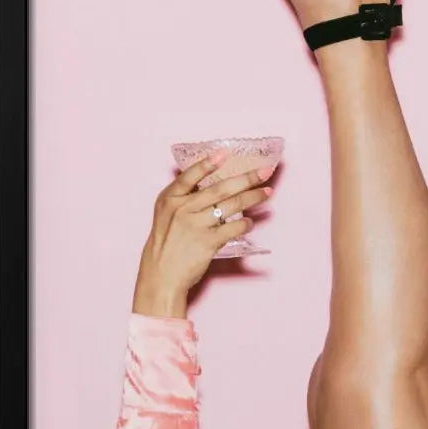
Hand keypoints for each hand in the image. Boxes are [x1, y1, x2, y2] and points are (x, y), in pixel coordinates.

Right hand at [132, 151, 275, 318]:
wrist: (161, 275)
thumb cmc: (167, 243)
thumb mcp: (165, 215)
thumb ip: (184, 198)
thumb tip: (215, 185)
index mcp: (169, 199)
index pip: (189, 175)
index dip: (208, 163)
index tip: (225, 153)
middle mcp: (182, 209)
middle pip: (220, 188)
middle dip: (246, 178)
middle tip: (264, 172)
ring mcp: (195, 225)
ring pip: (231, 205)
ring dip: (253, 197)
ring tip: (266, 193)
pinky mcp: (207, 242)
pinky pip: (234, 228)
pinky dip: (245, 223)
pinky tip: (249, 222)